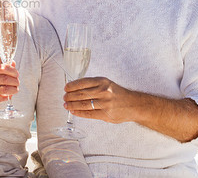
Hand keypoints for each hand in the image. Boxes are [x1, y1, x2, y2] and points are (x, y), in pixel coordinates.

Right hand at [0, 62, 19, 110]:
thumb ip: (1, 68)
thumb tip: (13, 63)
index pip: (2, 67)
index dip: (12, 71)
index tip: (17, 74)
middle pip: (4, 78)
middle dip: (14, 81)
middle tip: (17, 83)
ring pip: (4, 89)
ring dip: (13, 90)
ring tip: (15, 90)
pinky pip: (1, 98)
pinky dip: (7, 97)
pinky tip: (8, 95)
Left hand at [63, 76, 197, 141]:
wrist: (134, 105)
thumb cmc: (117, 93)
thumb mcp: (106, 84)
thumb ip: (93, 85)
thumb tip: (74, 88)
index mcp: (103, 81)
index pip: (83, 82)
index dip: (72, 86)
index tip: (65, 88)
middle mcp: (104, 91)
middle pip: (81, 94)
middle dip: (70, 96)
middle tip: (64, 97)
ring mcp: (105, 104)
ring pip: (83, 104)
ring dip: (72, 105)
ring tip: (66, 105)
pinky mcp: (106, 114)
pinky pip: (89, 114)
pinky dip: (79, 113)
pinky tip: (73, 111)